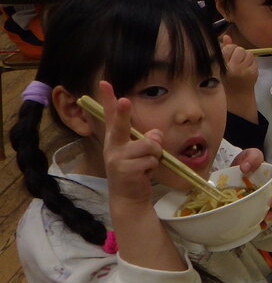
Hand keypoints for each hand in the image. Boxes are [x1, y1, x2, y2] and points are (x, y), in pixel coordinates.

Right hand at [96, 80, 161, 205]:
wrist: (128, 198)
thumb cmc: (136, 171)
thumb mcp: (141, 153)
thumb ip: (148, 139)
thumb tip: (156, 134)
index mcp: (115, 139)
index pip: (111, 116)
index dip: (108, 99)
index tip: (104, 83)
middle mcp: (113, 146)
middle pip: (120, 125)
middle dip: (123, 112)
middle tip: (125, 100)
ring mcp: (117, 158)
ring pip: (150, 145)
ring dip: (155, 155)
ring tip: (146, 165)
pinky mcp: (126, 170)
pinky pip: (151, 159)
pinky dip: (154, 166)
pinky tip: (145, 174)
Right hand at [220, 33, 257, 93]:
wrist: (238, 94)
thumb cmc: (228, 78)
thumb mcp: (222, 65)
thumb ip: (224, 49)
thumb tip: (226, 36)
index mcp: (223, 66)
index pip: (229, 48)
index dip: (230, 48)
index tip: (229, 54)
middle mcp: (233, 68)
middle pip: (240, 49)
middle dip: (238, 52)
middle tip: (236, 60)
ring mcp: (244, 71)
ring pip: (248, 53)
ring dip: (246, 57)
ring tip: (242, 64)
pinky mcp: (253, 73)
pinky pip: (254, 60)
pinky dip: (251, 62)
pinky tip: (247, 68)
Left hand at [230, 150, 271, 228]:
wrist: (225, 180)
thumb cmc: (241, 166)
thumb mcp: (246, 156)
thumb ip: (251, 157)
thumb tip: (246, 167)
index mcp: (268, 176)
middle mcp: (267, 190)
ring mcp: (260, 201)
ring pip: (269, 209)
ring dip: (271, 213)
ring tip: (268, 217)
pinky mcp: (252, 211)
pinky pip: (259, 219)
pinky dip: (260, 223)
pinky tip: (260, 226)